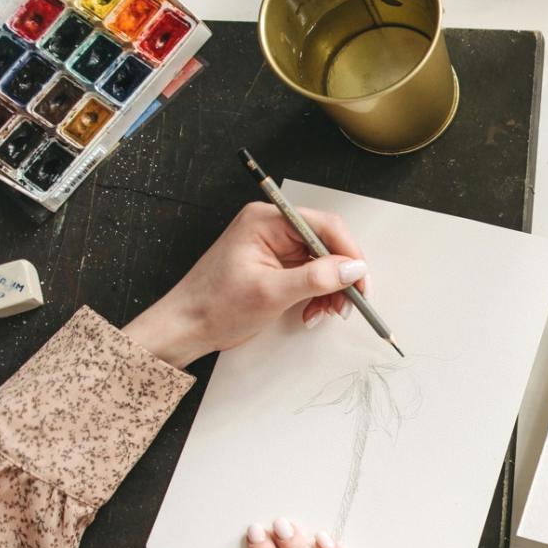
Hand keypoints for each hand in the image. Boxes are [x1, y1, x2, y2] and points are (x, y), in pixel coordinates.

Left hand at [123, 202, 368, 367]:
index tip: (360, 281)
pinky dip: (317, 295)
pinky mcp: (275, 266)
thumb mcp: (271, 292)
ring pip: (322, 263)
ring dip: (330, 290)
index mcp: (266, 221)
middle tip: (346, 304)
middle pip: (326, 244)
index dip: (348, 253)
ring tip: (324, 313)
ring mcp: (274, 248)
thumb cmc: (214, 305)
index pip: (324, 225)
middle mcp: (272, 228)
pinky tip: (311, 312)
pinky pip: (310, 275)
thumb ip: (316, 278)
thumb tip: (353, 269)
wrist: (187, 327)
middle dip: (340, 277)